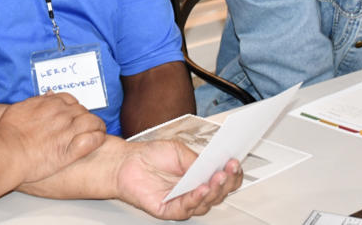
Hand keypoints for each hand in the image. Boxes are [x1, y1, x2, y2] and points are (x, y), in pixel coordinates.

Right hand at [0, 91, 105, 182]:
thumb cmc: (8, 131)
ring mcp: (67, 131)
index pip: (71, 100)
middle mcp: (62, 114)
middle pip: (83, 111)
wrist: (6, 151)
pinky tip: (98, 140)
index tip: (74, 114)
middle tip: (86, 125)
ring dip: (98, 126)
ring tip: (99, 131)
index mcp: (50, 103)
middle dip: (86, 117)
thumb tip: (49, 94)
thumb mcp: (20, 107)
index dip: (74, 107)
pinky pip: (92, 140)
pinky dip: (98, 138)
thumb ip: (38, 100)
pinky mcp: (70, 150)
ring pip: (92, 122)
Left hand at [116, 140, 241, 219]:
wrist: (126, 161)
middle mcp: (192, 191)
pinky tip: (199, 190)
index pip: (222, 180)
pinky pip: (185, 208)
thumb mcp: (178, 151)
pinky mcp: (168, 209)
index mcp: (198, 176)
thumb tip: (212, 166)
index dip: (232, 174)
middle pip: (218, 194)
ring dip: (213, 191)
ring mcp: (181, 201)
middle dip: (227, 182)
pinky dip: (194, 199)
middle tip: (229, 170)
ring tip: (216, 178)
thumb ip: (195, 161)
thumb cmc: (150, 155)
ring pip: (205, 203)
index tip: (235, 163)